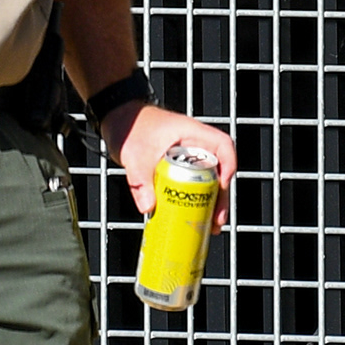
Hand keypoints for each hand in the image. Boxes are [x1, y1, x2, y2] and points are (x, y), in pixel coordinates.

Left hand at [104, 102, 235, 221]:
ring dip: (210, 202)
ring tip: (208, 225)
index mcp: (192, 133)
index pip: (223, 146)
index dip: (228, 166)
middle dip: (220, 196)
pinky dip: (194, 200)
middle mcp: (195, 144)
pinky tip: (192, 216)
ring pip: (208, 179)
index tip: (221, 187)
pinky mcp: (178, 166)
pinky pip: (193, 183)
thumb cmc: (129, 125)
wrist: (117, 119)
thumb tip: (149, 207)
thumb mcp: (135, 155)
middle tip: (216, 219)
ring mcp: (188, 156)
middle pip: (219, 170)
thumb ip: (140, 181)